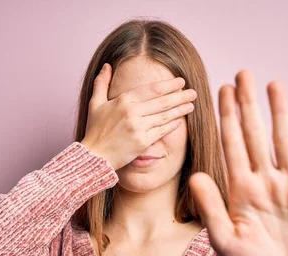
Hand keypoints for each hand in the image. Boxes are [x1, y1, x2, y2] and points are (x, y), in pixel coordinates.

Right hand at [81, 63, 196, 170]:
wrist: (94, 156)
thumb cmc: (95, 131)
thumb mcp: (95, 104)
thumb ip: (102, 83)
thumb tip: (107, 66)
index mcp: (123, 100)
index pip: (152, 89)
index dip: (169, 85)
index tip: (181, 82)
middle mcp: (132, 112)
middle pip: (162, 101)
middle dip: (180, 96)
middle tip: (193, 92)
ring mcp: (138, 127)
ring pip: (165, 115)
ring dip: (180, 109)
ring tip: (192, 105)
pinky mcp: (143, 142)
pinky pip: (162, 131)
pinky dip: (172, 124)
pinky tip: (180, 120)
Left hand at [188, 70, 287, 255]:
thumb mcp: (225, 239)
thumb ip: (211, 208)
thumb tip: (195, 176)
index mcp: (240, 188)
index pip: (231, 145)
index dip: (226, 118)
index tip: (221, 91)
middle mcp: (263, 180)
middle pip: (254, 135)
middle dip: (248, 105)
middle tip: (243, 74)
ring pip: (282, 142)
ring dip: (277, 114)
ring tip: (272, 85)